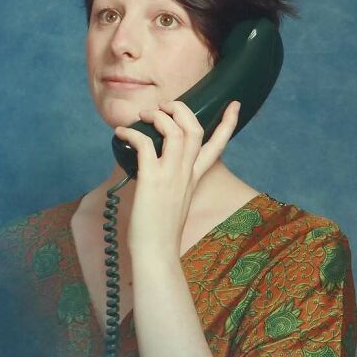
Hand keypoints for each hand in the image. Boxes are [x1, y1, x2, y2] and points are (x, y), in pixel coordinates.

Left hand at [115, 99, 239, 257]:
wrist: (157, 253)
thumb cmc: (160, 233)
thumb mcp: (174, 203)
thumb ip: (172, 183)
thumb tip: (152, 169)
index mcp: (194, 179)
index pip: (217, 146)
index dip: (227, 123)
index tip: (234, 104)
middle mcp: (186, 174)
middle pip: (194, 128)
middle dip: (181, 109)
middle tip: (164, 106)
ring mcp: (171, 176)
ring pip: (174, 130)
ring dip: (158, 116)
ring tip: (142, 116)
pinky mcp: (152, 180)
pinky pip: (144, 144)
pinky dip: (131, 133)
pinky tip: (121, 134)